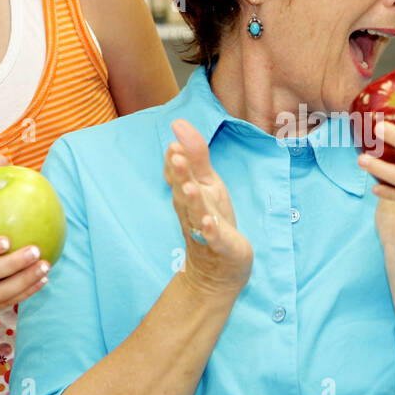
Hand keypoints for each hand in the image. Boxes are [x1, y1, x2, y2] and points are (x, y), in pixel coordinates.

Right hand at [163, 118, 251, 293]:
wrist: (217, 268)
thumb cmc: (212, 219)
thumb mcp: (207, 183)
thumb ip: (196, 156)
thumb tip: (178, 126)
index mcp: (188, 194)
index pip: (178, 174)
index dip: (176, 160)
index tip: (174, 142)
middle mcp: (191, 210)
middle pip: (183, 191)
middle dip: (180, 174)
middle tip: (175, 155)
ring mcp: (204, 229)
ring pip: (196, 212)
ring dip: (192, 199)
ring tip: (189, 186)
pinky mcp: (220, 246)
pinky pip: (213, 238)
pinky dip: (210, 231)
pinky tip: (209, 223)